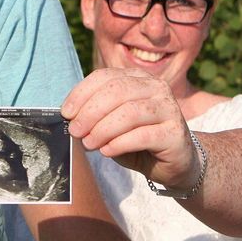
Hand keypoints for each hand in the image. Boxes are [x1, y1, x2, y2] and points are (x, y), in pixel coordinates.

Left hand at [62, 68, 199, 190]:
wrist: (173, 164)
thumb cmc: (138, 142)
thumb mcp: (112, 124)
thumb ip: (95, 116)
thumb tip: (70, 118)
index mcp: (138, 78)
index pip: (105, 76)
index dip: (81, 93)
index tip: (66, 113)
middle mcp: (156, 87)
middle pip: (117, 91)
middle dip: (90, 112)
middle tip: (75, 131)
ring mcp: (169, 108)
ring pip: (129, 112)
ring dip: (102, 129)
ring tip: (89, 144)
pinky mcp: (175, 132)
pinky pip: (143, 135)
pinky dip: (119, 143)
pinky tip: (107, 151)